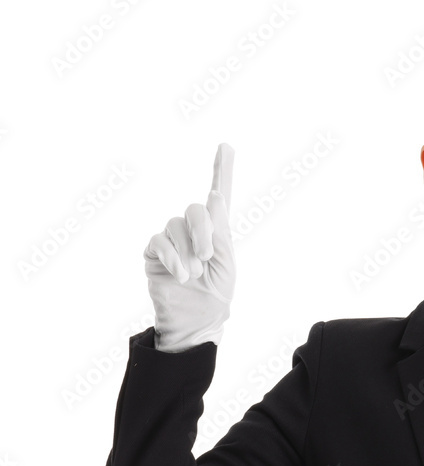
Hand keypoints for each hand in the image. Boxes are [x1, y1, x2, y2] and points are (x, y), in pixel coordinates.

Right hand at [143, 143, 235, 352]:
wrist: (198, 319)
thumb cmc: (217, 293)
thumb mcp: (226, 263)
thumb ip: (220, 232)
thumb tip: (213, 197)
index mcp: (217, 231)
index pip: (219, 195)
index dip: (222, 170)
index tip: (226, 146)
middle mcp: (193, 230)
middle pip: (195, 210)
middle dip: (204, 231)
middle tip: (208, 256)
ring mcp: (172, 239)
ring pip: (176, 227)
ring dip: (187, 251)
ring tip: (194, 274)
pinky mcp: (154, 252)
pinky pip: (159, 242)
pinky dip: (172, 257)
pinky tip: (181, 274)